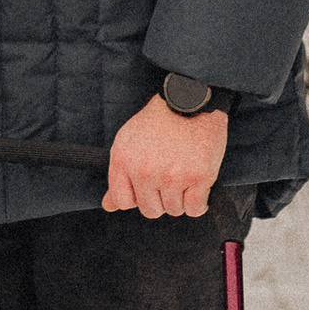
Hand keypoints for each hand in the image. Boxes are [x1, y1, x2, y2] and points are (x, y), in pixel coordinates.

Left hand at [103, 93, 228, 219]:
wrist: (189, 99)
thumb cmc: (158, 121)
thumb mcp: (128, 142)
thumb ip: (119, 177)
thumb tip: (109, 206)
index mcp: (123, 161)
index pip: (123, 202)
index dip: (137, 198)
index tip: (148, 188)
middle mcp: (145, 172)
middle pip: (151, 210)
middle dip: (161, 200)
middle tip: (170, 179)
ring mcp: (172, 176)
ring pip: (174, 210)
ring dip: (181, 199)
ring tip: (184, 175)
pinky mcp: (198, 177)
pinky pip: (195, 209)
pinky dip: (199, 203)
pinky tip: (197, 187)